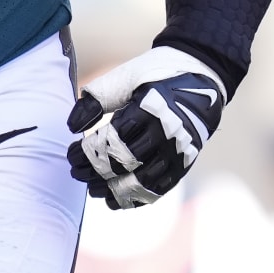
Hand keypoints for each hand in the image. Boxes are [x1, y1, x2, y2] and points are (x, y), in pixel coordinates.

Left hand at [66, 46, 225, 209]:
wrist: (202, 73)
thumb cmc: (155, 73)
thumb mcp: (125, 76)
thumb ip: (96, 99)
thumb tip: (72, 127)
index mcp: (152, 108)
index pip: (114, 140)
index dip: (89, 152)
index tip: (71, 154)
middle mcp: (169, 133)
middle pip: (127, 163)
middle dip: (96, 171)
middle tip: (76, 172)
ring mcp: (179, 151)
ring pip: (144, 182)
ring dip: (114, 190)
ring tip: (92, 189)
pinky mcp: (186, 162)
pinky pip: (160, 188)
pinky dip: (137, 198)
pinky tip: (115, 199)